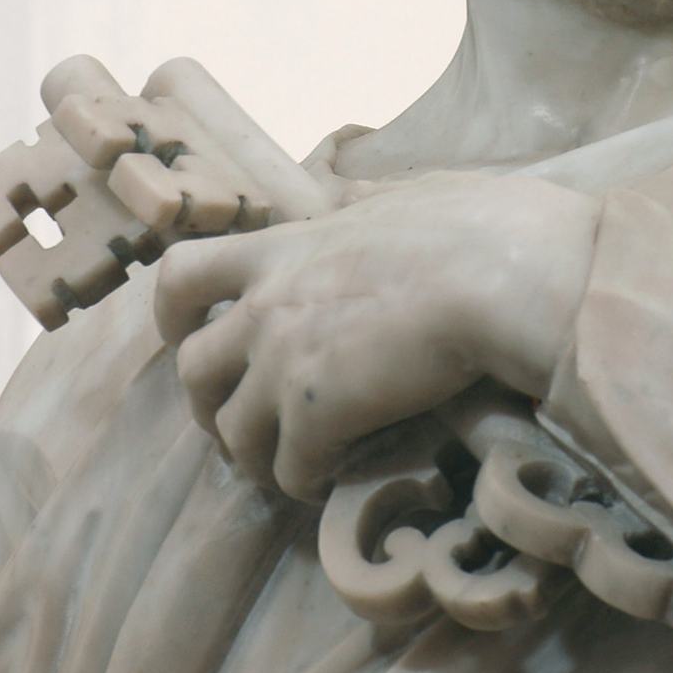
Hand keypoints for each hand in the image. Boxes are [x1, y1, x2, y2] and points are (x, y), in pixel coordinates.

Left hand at [153, 172, 599, 500]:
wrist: (499, 275)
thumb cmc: (476, 226)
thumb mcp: (406, 194)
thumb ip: (365, 199)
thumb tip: (356, 190)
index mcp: (286, 246)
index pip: (184, 272)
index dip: (173, 314)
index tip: (188, 336)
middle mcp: (268, 303)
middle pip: (191, 367)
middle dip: (209, 402)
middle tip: (244, 421)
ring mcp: (284, 360)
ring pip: (229, 430)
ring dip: (255, 454)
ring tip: (289, 466)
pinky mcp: (314, 414)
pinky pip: (287, 469)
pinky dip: (305, 481)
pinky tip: (335, 480)